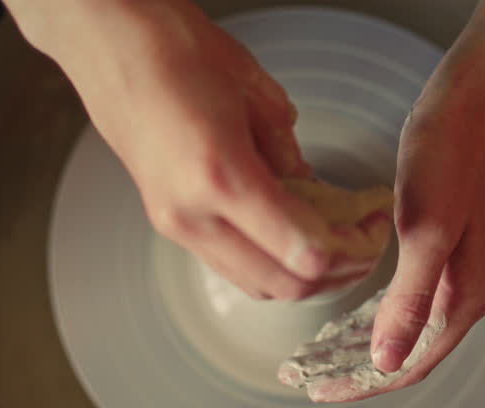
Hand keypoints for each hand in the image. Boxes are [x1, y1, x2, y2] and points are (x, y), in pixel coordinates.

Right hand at [5, 0, 388, 298]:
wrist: (110, 45)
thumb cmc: (178, 51)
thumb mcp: (258, 96)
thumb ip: (291, 157)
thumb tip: (315, 196)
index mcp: (221, 177)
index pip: (304, 253)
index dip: (353, 249)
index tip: (374, 225)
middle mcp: (193, 215)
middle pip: (285, 285)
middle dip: (337, 271)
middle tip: (365, 240)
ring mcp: (175, 225)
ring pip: (257, 284)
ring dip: (304, 275)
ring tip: (335, 242)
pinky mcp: (168, 223)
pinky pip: (232, 265)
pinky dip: (271, 262)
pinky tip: (291, 233)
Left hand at [279, 81, 484, 401]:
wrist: (468, 105)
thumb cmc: (447, 160)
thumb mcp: (425, 232)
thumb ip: (409, 302)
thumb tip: (387, 361)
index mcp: (466, 297)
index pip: (411, 363)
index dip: (364, 384)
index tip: (319, 390)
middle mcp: (463, 292)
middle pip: (405, 352)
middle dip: (354, 370)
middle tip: (304, 377)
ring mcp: (451, 272)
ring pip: (399, 328)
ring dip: (357, 346)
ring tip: (314, 356)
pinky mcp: (435, 250)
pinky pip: (399, 300)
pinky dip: (368, 316)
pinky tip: (340, 321)